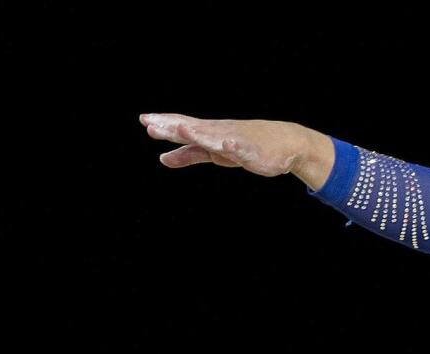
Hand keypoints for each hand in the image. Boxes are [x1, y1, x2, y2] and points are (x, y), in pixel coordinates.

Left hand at [139, 113, 313, 177]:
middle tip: (152, 122)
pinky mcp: (251, 151)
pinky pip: (241, 148)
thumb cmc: (246, 146)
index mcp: (208, 133)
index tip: (145, 119)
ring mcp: (235, 140)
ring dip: (198, 133)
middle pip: (193, 128)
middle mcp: (219, 132)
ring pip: (214, 136)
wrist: (284, 144)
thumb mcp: (213, 153)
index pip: (183, 126)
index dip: (165, 123)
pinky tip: (227, 144)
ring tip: (182, 129)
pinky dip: (233, 145)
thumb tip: (162, 158)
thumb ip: (188, 155)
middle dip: (173, 126)